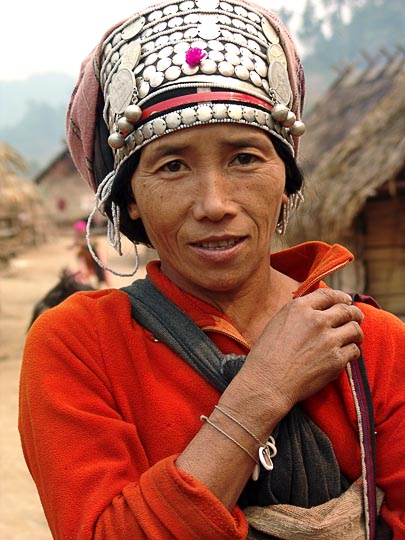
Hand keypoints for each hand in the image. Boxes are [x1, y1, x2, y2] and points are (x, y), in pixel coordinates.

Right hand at [236, 288, 363, 418]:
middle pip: (346, 310)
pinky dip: (352, 351)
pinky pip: (354, 350)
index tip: (347, 300)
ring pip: (355, 329)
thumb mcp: (277, 322)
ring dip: (356, 332)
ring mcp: (328, 340)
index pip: (329, 295)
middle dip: (354, 312)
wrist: (268, 382)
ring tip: (355, 337)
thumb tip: (315, 309)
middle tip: (357, 317)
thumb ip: (298, 312)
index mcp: (299, 308)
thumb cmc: (267, 354)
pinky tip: (347, 354)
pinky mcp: (336, 360)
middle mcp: (317, 320)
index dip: (341, 297)